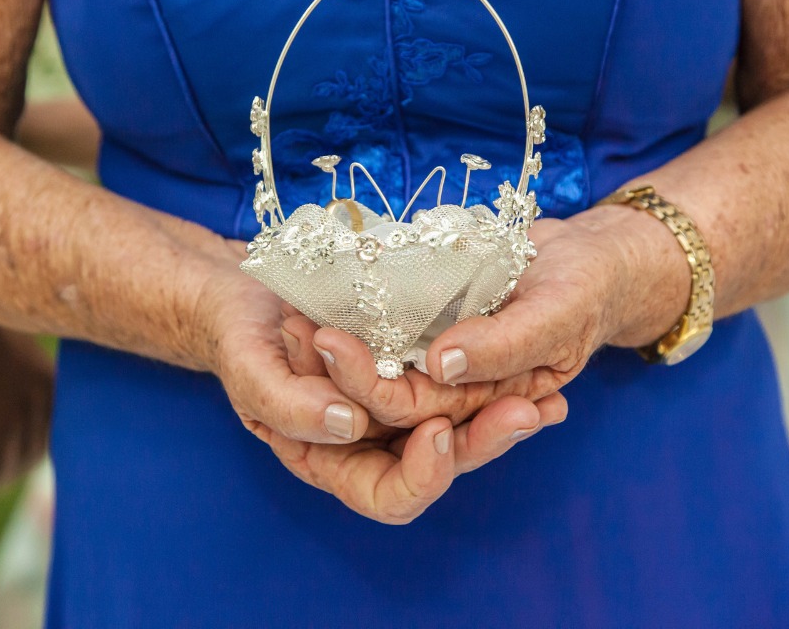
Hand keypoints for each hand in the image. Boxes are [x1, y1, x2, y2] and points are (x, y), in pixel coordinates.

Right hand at [0, 326, 54, 505]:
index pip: (49, 435)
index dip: (28, 452)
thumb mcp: (14, 351)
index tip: (10, 459)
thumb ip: (24, 380)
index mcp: (50, 386)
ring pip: (5, 473)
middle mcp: (37, 409)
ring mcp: (11, 428)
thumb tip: (16, 409)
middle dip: (8, 469)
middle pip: (29, 458)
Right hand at [200, 242, 566, 522]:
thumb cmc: (240, 337)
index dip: (421, 475)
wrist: (248, 292)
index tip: (437, 432)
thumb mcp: (250, 370)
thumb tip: (349, 427)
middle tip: (525, 412)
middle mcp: (374, 443)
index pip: (388, 495)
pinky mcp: (414, 368)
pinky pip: (462, 383)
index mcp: (333, 461)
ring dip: (505, 412)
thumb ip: (289, 408)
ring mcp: (399, 408)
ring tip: (548, 394)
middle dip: (486, 441)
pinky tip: (534, 364)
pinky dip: (498, 377)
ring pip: (461, 425)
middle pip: (441, 463)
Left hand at [277, 211, 652, 438]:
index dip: (370, 391)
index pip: (419, 424)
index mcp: (490, 411)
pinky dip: (346, 319)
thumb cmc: (587, 289)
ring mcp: (437, 363)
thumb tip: (441, 365)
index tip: (333, 343)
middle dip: (337, 374)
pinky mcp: (424, 328)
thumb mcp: (558, 313)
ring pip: (372, 374)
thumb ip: (506, 345)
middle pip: (381, 408)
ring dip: (332, 350)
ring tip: (292, 317)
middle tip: (298, 326)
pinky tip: (311, 298)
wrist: (589, 254)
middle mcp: (456, 397)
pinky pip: (378, 335)